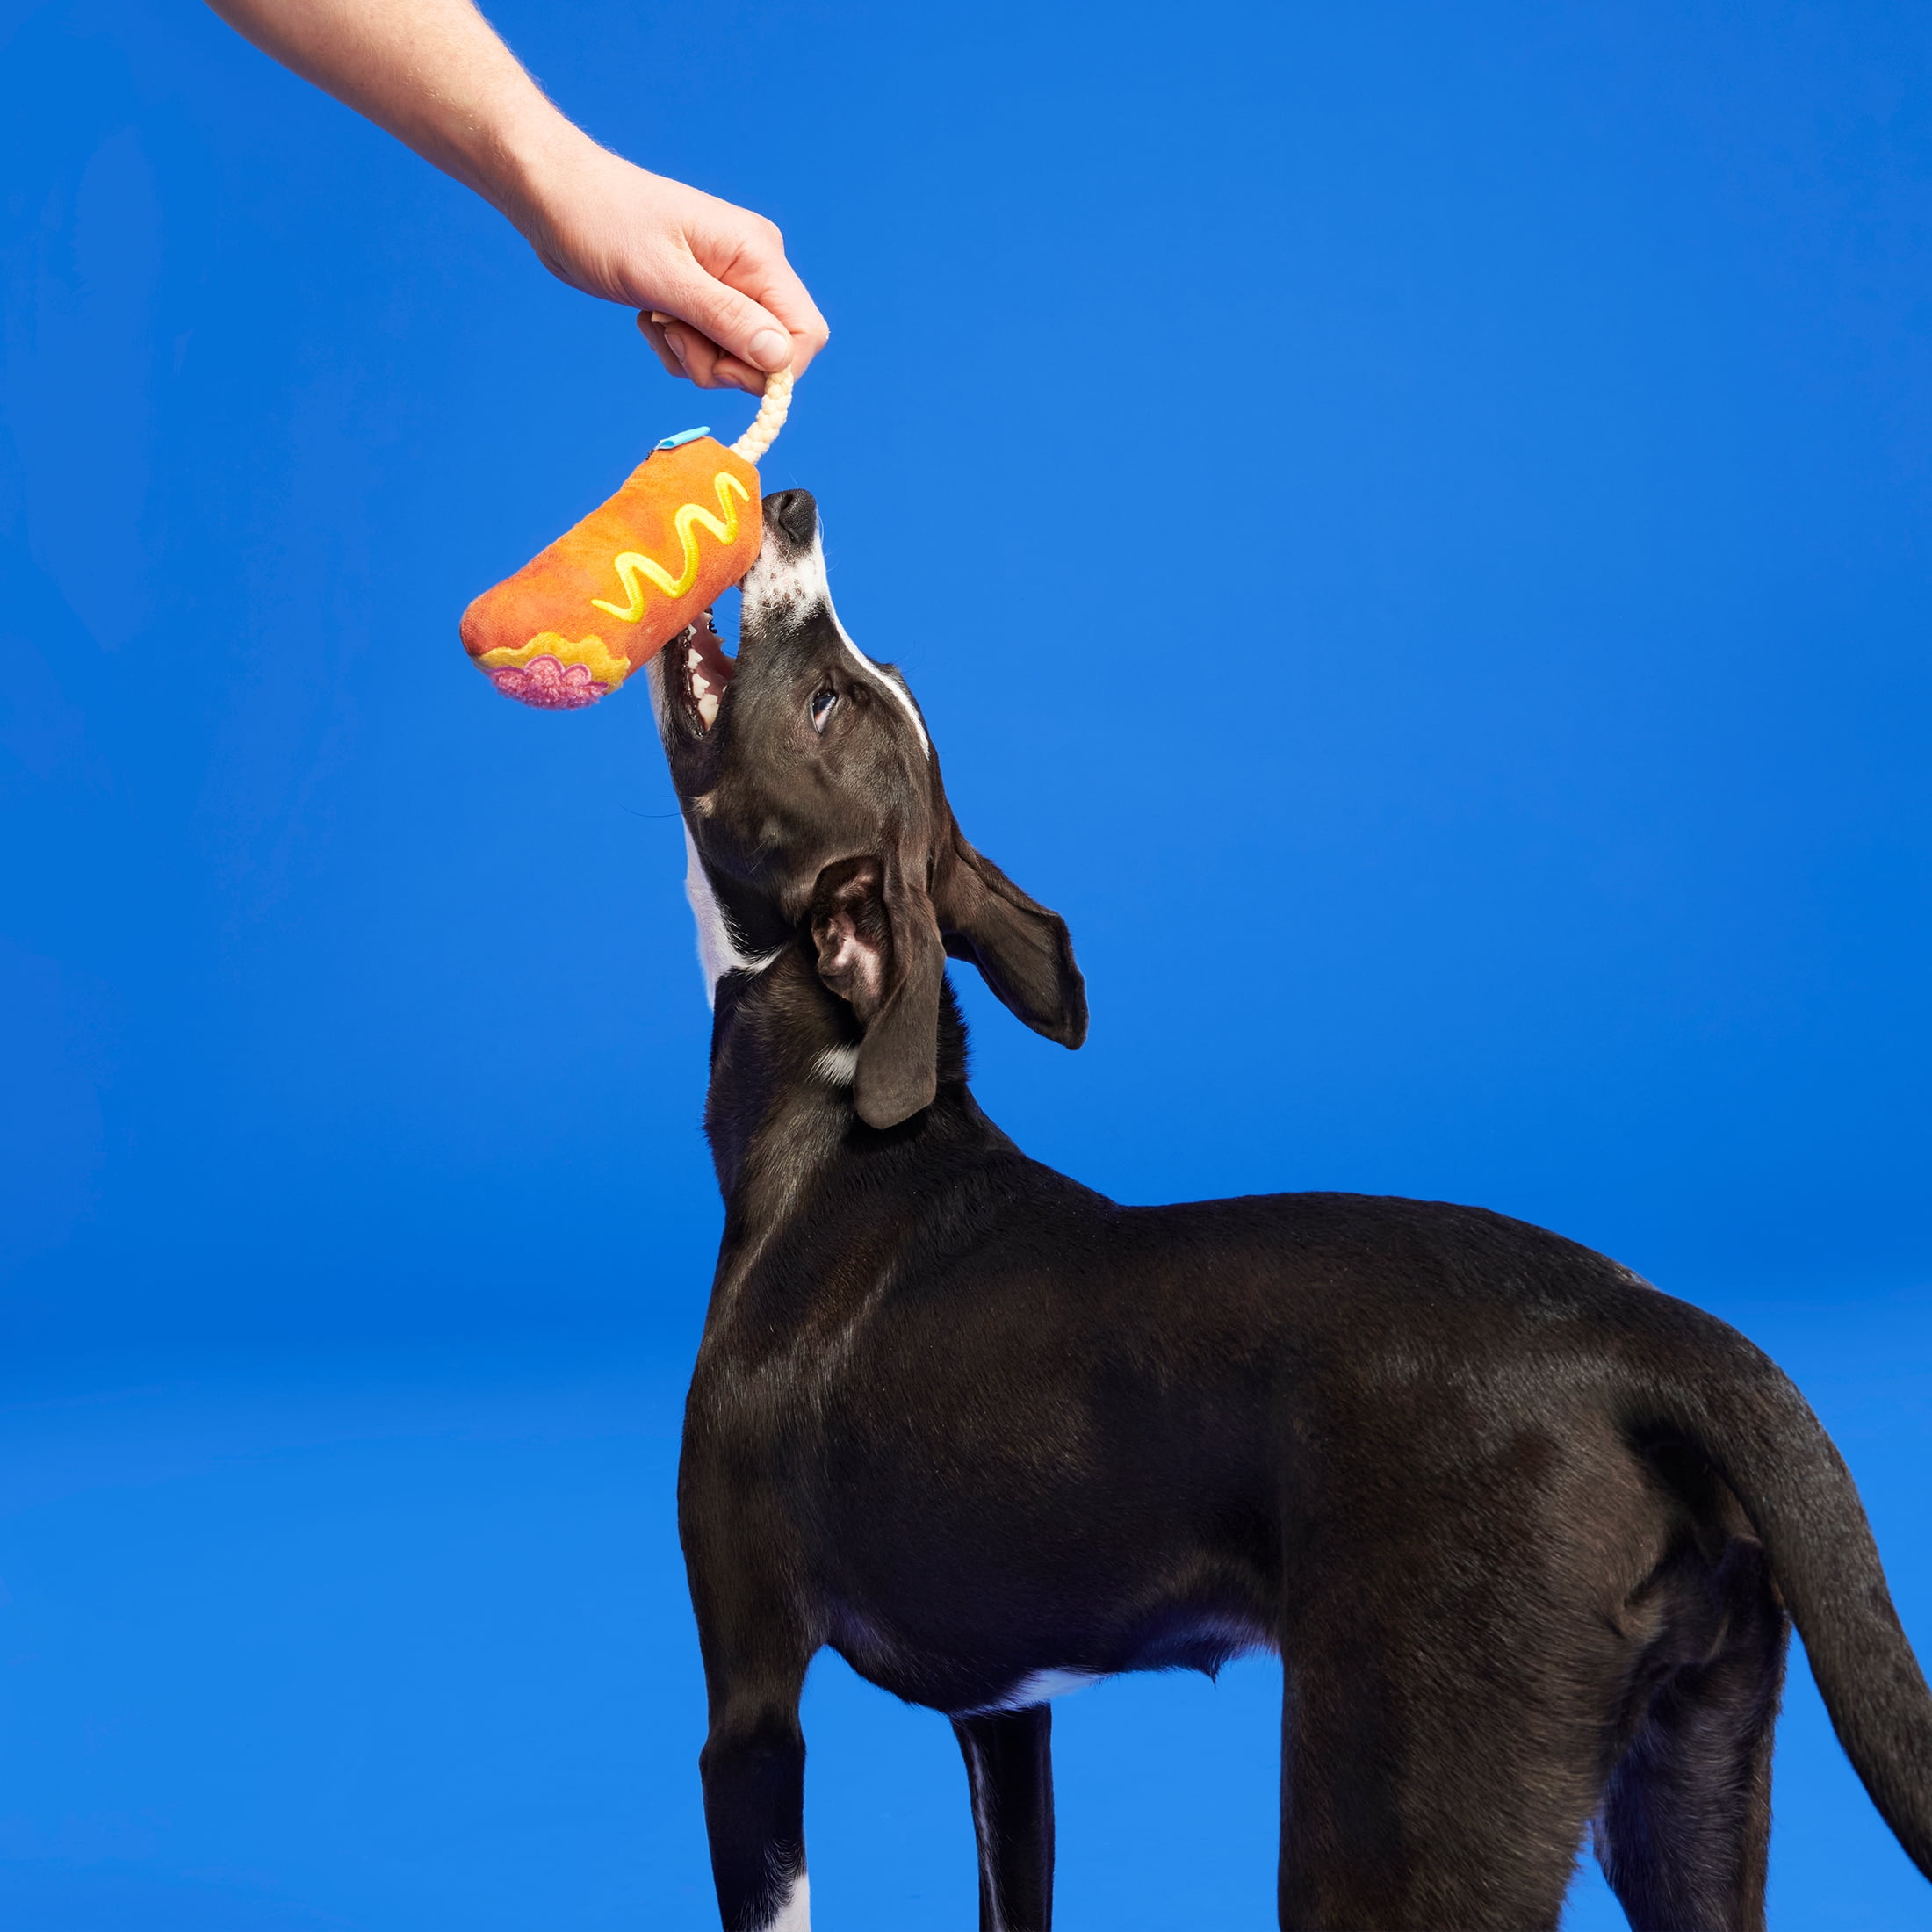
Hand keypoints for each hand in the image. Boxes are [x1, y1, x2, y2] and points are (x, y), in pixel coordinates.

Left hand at [514, 141, 828, 393]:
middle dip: (725, 364)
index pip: (804, 333)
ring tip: (655, 320)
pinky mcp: (700, 299)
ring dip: (695, 357)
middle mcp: (752, 270)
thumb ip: (725, 319)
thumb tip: (780, 359)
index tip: (722, 366)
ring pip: (737, 358)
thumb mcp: (663, 277)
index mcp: (757, 254)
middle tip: (675, 336)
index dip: (773, 368)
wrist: (555, 198)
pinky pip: (709, 350)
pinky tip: (649, 318)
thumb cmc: (602, 222)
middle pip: (771, 353)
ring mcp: (727, 285)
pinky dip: (679, 349)